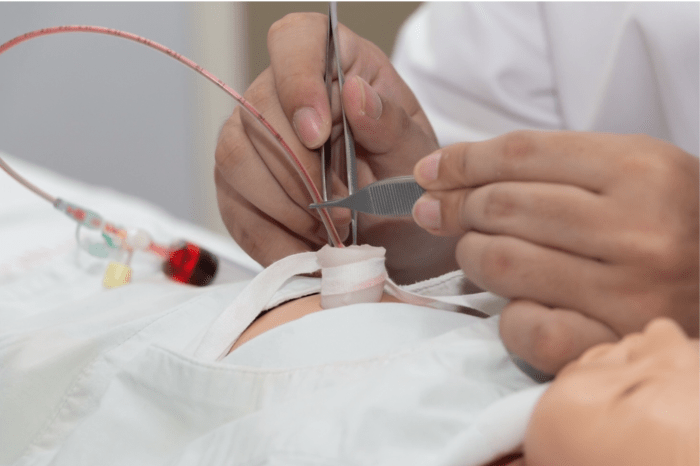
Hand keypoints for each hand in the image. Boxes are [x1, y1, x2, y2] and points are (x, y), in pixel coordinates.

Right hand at [215, 12, 457, 282]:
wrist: (395, 231)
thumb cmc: (404, 180)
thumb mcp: (414, 155)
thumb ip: (390, 126)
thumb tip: (356, 95)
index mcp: (333, 64)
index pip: (295, 42)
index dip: (298, 83)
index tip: (318, 133)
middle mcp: (280, 94)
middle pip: (258, 112)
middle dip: (300, 175)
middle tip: (341, 213)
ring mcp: (250, 139)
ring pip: (236, 160)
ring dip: (286, 209)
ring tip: (330, 233)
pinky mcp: (236, 187)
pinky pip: (235, 210)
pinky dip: (273, 240)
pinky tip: (307, 252)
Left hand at [412, 131, 698, 372]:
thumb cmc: (671, 220)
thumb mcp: (630, 169)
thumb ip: (547, 166)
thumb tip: (443, 176)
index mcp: (642, 170)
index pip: (521, 154)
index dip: (461, 161)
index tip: (430, 172)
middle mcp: (637, 230)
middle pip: (503, 206)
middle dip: (458, 208)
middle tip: (444, 212)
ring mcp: (628, 293)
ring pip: (502, 261)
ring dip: (471, 254)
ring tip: (478, 250)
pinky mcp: (614, 344)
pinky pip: (528, 327)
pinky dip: (506, 314)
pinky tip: (516, 302)